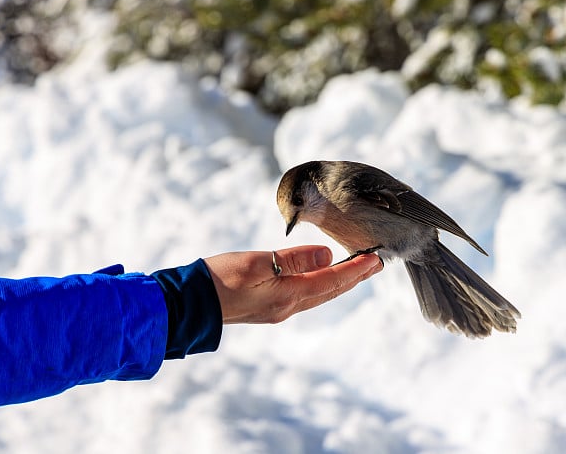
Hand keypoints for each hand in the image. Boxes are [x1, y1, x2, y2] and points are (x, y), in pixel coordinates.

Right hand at [204, 245, 382, 323]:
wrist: (188, 304)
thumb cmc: (218, 280)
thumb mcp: (256, 264)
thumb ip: (293, 260)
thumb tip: (328, 255)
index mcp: (288, 296)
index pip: (331, 280)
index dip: (355, 269)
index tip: (376, 258)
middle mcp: (287, 307)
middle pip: (330, 290)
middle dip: (355, 276)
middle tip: (377, 263)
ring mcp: (277, 310)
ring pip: (318, 294)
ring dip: (340, 281)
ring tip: (357, 270)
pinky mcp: (267, 307)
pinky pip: (305, 295)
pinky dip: (321, 285)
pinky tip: (321, 279)